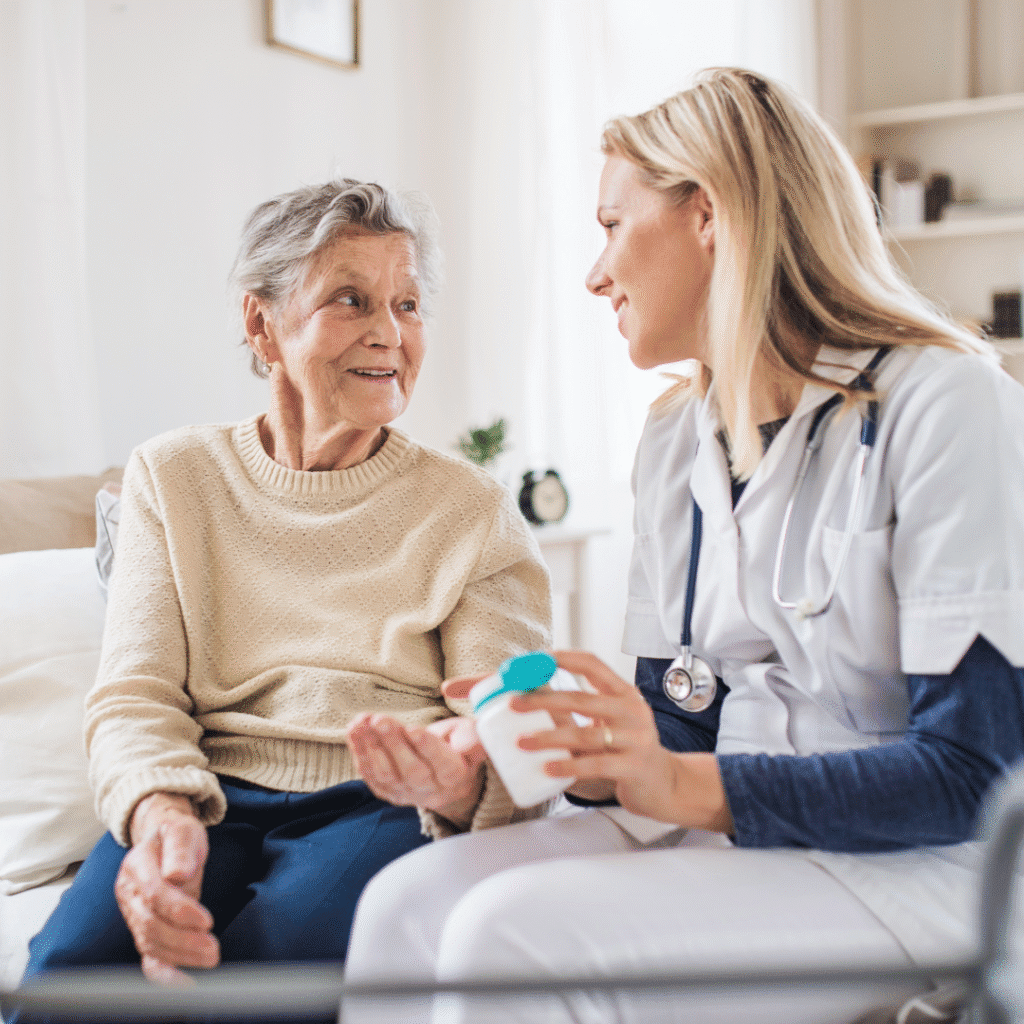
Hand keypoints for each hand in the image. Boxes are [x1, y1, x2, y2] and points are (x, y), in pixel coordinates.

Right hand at [116, 793, 217, 983]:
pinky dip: (163, 973)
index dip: (180, 910)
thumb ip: (180, 848)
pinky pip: (148, 956)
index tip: (207, 921)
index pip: (155, 894)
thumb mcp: (183, 830)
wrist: (164, 839)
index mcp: (137, 865)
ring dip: (180, 956)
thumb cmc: (177, 835)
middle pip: (151, 924)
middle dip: (183, 940)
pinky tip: (184, 984)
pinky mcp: (143, 929)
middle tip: (213, 949)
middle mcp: (129, 893)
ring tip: (211, 958)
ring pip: (150, 943)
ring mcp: (132, 913)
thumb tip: (176, 874)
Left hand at [346, 713, 485, 827]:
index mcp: (455, 776)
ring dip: (371, 746)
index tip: (413, 729)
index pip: (443, 765)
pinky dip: (360, 752)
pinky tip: (354, 731)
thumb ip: (472, 738)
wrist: (445, 775)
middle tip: (379, 719)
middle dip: (393, 743)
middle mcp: (431, 790)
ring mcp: (406, 793)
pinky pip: (371, 776)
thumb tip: (466, 746)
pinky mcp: (387, 792)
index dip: (428, 748)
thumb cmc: (458, 746)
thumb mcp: (471, 735)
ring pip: (387, 774)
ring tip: (362, 722)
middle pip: (411, 770)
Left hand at [514, 650, 732, 832]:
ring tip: (522, 741)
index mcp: (623, 693)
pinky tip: (548, 768)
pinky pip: (595, 764)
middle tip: (515, 703)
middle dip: (543, 700)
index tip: (535, 660)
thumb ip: (579, 710)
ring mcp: (635, 738)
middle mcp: (632, 711)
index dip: (563, 659)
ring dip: (548, 738)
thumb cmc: (628, 749)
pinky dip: (568, 765)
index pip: (593, 664)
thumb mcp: (608, 723)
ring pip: (584, 734)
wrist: (664, 784)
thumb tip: (533, 695)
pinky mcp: (634, 766)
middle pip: (581, 698)